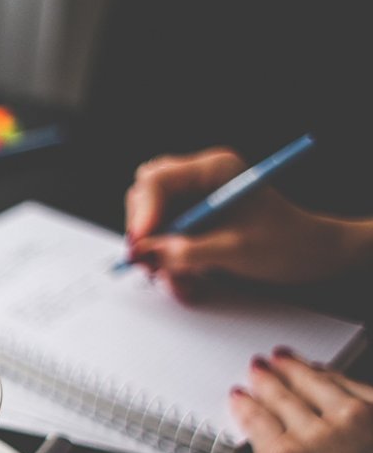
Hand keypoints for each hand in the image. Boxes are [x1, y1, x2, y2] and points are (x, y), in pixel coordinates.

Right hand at [123, 147, 370, 299]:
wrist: (313, 254)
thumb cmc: (286, 244)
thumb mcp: (234, 250)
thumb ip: (187, 251)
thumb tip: (145, 253)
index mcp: (213, 169)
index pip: (158, 181)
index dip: (143, 213)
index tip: (139, 244)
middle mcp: (200, 178)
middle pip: (147, 197)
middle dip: (146, 233)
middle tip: (147, 265)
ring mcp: (196, 198)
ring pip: (154, 222)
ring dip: (158, 255)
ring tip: (179, 283)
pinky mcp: (196, 218)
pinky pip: (167, 237)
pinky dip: (170, 261)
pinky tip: (187, 282)